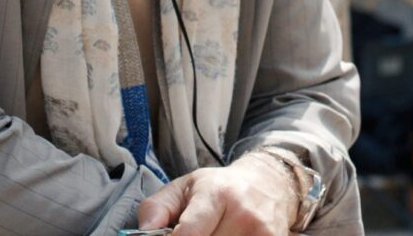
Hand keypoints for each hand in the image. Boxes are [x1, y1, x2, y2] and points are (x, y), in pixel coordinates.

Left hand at [136, 152, 297, 235]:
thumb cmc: (220, 188)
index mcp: (215, 193)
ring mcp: (261, 231)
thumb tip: (142, 233)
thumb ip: (156, 208)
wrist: (269, 183)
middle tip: (193, 233)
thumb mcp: (184, 187)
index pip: (188, 234)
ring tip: (214, 233)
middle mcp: (242, 212)